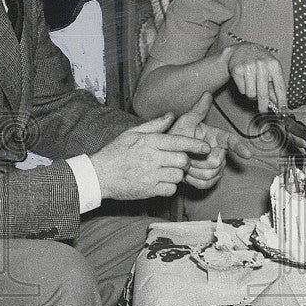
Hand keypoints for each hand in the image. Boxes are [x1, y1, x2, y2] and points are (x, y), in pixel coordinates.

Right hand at [92, 113, 210, 199]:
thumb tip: (171, 115)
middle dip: (186, 161)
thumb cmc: (115, 152)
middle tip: (181, 161)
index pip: (179, 142)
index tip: (206, 148)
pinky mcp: (148, 191)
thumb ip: (154, 125)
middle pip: (182, 160)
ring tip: (168, 171)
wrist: (98, 175)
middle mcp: (151, 158)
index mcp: (149, 142)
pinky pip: (170, 190)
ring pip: (178, 176)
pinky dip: (170, 187)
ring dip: (178, 174)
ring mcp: (150, 176)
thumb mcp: (132, 133)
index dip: (195, 145)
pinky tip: (162, 182)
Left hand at [166, 92, 251, 188]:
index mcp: (216, 137)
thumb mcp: (184, 122)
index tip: (248, 154)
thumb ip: (197, 110)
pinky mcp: (210, 179)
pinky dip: (193, 181)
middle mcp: (219, 151)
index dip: (239, 147)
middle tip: (186, 156)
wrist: (167, 155)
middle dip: (199, 161)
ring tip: (185, 164)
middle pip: (217, 161)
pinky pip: (206, 184)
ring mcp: (216, 166)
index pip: (231, 141)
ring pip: (211, 174)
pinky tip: (187, 175)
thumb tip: (207, 93)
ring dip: (194, 171)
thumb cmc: (176, 137)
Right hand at [222, 43, 286, 112]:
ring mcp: (249, 67)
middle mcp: (262, 64)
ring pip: (251, 94)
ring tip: (252, 85)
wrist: (242, 49)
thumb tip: (278, 103)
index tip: (283, 111)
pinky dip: (244, 89)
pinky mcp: (237, 70)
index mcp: (274, 64)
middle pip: (263, 93)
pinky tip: (245, 80)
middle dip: (264, 105)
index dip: (282, 100)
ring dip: (252, 94)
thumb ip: (275, 85)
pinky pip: (242, 90)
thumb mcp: (271, 69)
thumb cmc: (260, 61)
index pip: (280, 86)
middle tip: (263, 111)